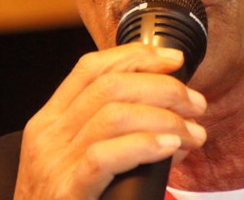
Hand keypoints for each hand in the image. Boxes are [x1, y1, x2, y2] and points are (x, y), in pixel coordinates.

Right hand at [13, 44, 206, 199]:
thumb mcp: (80, 159)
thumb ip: (114, 131)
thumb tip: (173, 111)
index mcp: (50, 120)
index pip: (91, 68)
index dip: (136, 56)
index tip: (175, 60)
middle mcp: (47, 136)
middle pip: (111, 87)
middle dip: (164, 88)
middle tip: (196, 105)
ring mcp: (53, 165)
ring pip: (114, 115)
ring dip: (166, 118)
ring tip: (193, 133)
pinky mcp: (66, 193)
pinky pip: (105, 157)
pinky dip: (144, 145)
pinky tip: (170, 146)